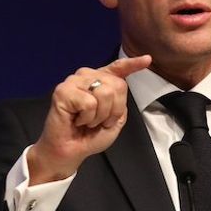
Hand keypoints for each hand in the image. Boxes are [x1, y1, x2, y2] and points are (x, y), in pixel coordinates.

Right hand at [27, 55, 152, 183]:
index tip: (147, 59)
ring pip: (104, 92)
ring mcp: (74, 81)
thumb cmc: (90, 136)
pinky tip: (77, 120)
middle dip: (113, 110)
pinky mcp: (63, 91)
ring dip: (100, 115)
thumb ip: (120, 101)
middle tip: (99, 121)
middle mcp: (87, 77)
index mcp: (100, 81)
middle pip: (117, 84)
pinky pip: (89, 102)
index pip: (118, 68)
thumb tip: (121, 83)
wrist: (71, 151)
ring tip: (87, 121)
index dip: (133, 64)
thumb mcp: (115, 119)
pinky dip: (87, 118)